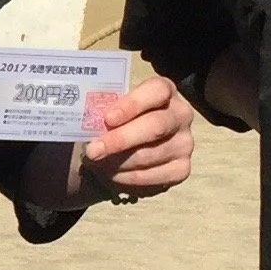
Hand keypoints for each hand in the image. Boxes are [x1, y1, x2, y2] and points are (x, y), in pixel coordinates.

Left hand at [80, 72, 194, 198]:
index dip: (132, 105)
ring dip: (118, 162)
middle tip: (93, 150)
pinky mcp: (182, 168)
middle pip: (155, 126)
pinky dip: (128, 178)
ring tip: (97, 163)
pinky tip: (113, 175)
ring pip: (150, 155)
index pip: (156, 91)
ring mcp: (184, 143)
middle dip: (120, 139)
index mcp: (165, 91)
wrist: (131, 148)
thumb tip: (85, 123)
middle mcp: (181, 115)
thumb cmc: (119, 121)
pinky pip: (153, 176)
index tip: (108, 119)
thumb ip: (105, 110)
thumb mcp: (112, 109)